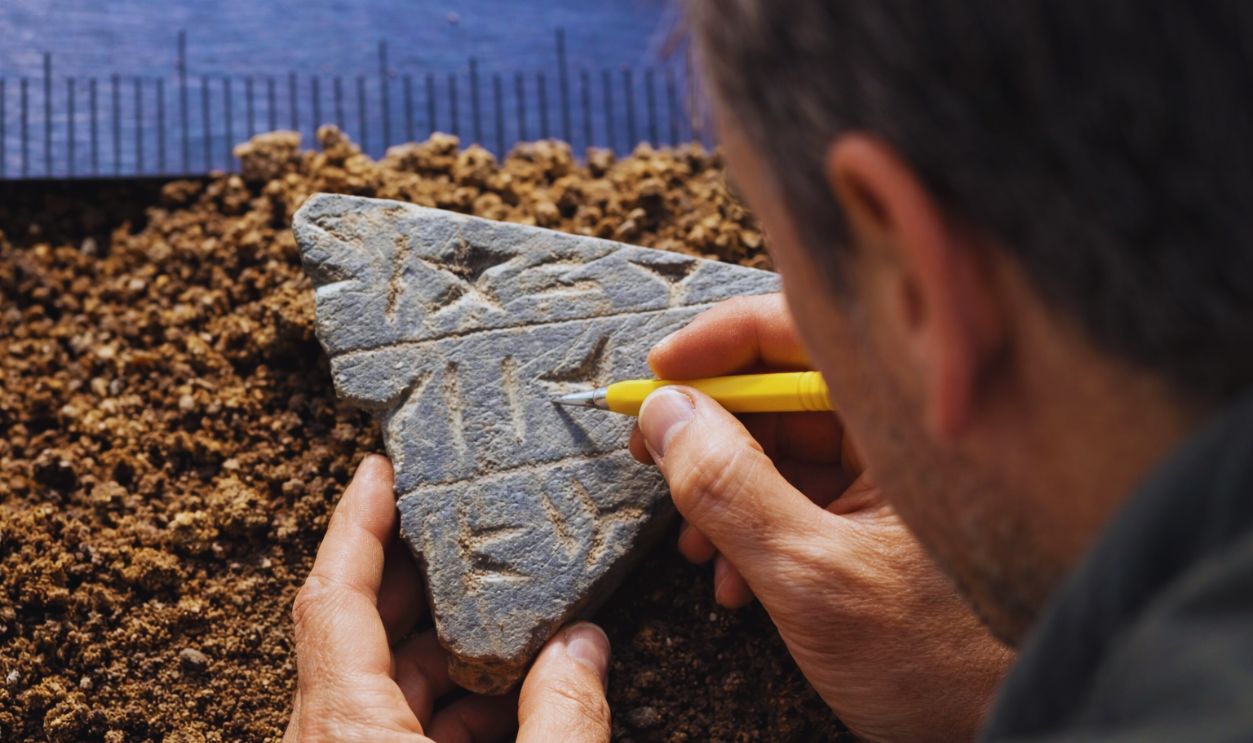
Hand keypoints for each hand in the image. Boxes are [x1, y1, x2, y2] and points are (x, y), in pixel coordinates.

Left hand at [285, 455, 612, 742]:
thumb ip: (562, 714)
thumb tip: (582, 646)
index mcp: (346, 728)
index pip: (333, 598)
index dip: (357, 524)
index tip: (380, 472)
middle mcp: (328, 740)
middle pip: (357, 631)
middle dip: (417, 576)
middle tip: (460, 525)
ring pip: (377, 681)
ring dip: (443, 648)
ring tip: (506, 617)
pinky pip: (390, 726)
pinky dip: (445, 703)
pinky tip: (506, 699)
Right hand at [629, 295, 1012, 742]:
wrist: (1011, 728)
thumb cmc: (941, 660)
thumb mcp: (812, 574)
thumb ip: (729, 489)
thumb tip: (665, 412)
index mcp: (907, 422)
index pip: (805, 334)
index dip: (721, 343)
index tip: (658, 375)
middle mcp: (900, 440)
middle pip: (782, 398)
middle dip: (709, 437)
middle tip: (652, 459)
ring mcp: (889, 487)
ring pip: (781, 457)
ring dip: (723, 500)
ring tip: (696, 551)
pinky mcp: (877, 531)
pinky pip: (799, 506)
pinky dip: (753, 538)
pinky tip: (735, 586)